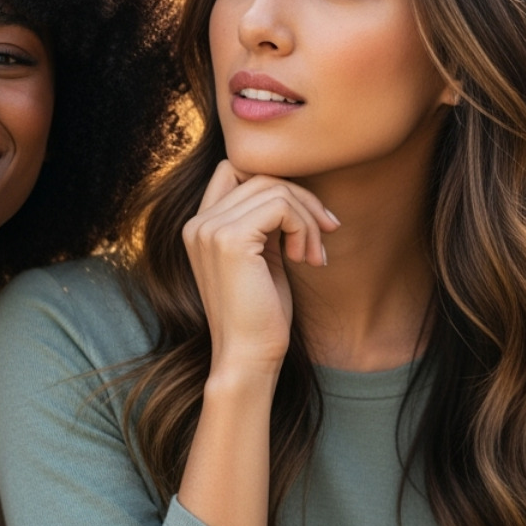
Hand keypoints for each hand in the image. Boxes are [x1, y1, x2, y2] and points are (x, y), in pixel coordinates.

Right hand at [182, 159, 339, 378]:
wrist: (248, 356)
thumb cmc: (261, 314)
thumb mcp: (264, 257)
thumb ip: (266, 222)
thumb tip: (297, 191)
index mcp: (201, 226)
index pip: (236, 169)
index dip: (278, 185)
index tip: (308, 218)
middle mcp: (198, 223)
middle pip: (263, 176)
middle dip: (303, 201)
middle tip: (327, 233)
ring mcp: (210, 229)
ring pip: (276, 189)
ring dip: (308, 219)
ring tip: (314, 256)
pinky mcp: (230, 239)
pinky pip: (281, 206)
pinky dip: (304, 228)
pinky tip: (304, 259)